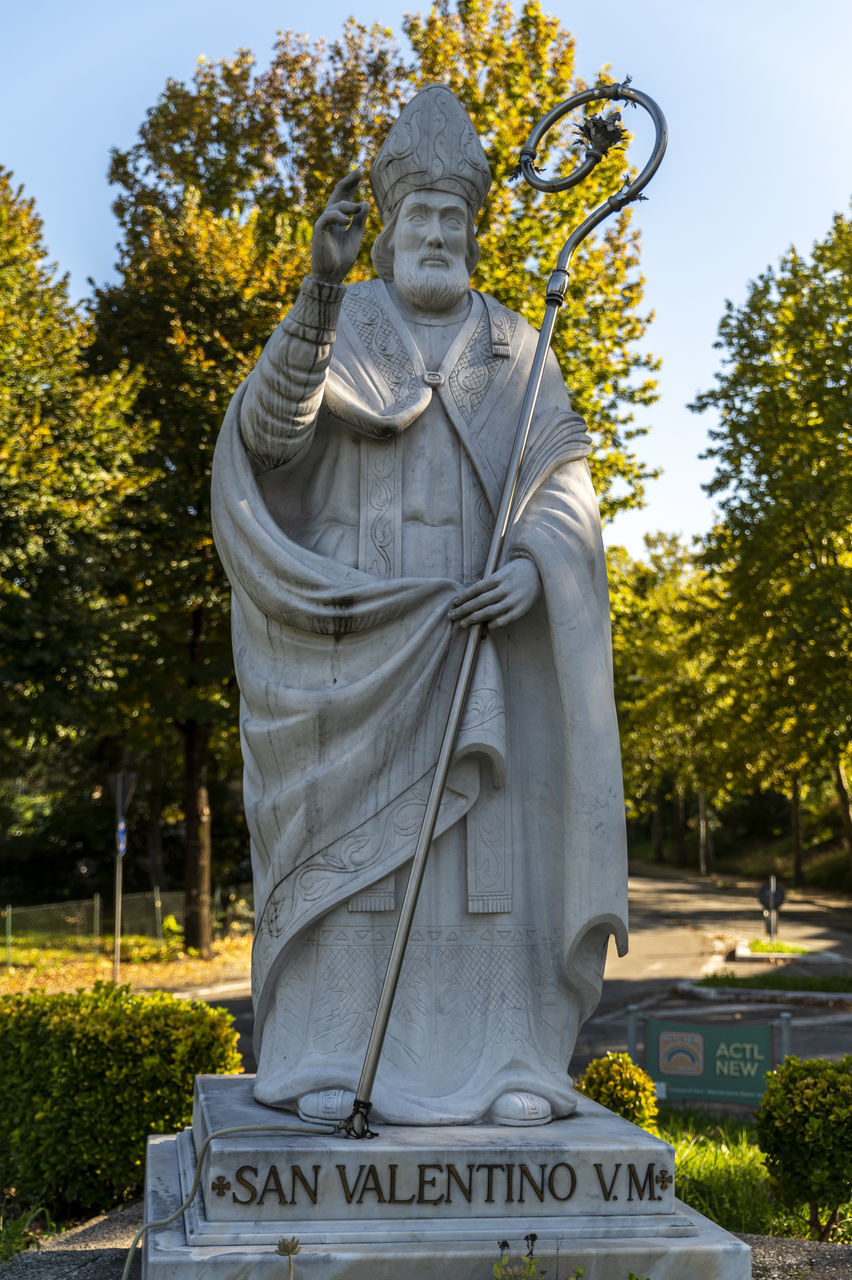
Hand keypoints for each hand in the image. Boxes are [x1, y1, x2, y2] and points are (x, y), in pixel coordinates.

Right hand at [311, 170, 368, 284]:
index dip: (352, 186)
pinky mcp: (319, 230)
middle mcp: (330, 219)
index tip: (360, 174)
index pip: (344, 199)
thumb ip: (360, 220)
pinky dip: (338, 217)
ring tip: (357, 209)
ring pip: (334, 206)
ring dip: (347, 205)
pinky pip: (328, 217)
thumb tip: (365, 202)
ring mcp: (323, 224)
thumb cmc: (342, 259)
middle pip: (337, 195)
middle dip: (348, 183)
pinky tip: (347, 221)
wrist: (331, 276)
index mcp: (338, 220)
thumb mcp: (355, 236)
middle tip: (359, 171)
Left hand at [448, 557, 541, 628]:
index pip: (477, 588)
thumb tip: (471, 597)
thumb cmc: (516, 572)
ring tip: (463, 623)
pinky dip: (492, 624)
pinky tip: (484, 626)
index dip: (464, 596)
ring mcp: (513, 601)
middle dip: (464, 609)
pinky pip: (502, 620)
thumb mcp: (502, 571)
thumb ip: (489, 583)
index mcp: (499, 578)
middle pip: (480, 601)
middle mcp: (505, 589)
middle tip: (452, 615)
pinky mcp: (520, 611)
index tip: (455, 602)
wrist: (539, 572)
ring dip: (474, 618)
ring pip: (489, 612)